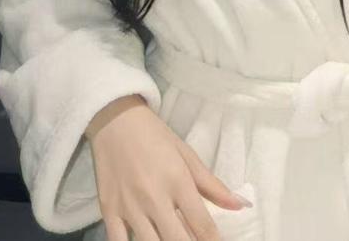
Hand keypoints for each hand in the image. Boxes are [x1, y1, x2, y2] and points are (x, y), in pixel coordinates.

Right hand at [88, 96, 248, 239]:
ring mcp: (129, 206)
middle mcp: (154, 196)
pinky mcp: (108, 209)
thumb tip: (241, 206)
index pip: (202, 225)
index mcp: (178, 180)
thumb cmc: (154, 135)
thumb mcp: (186, 155)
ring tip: (173, 239)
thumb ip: (212, 185)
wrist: (115, 119)